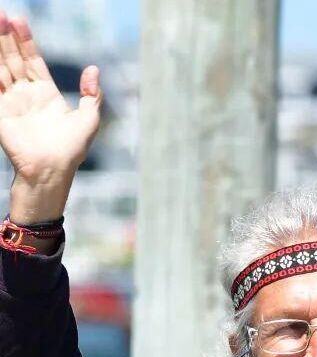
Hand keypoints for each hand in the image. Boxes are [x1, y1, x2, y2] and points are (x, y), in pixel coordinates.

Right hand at [0, 11, 101, 222]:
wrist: (52, 169)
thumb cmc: (72, 149)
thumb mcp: (89, 120)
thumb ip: (91, 94)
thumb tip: (94, 69)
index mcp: (46, 93)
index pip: (33, 60)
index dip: (26, 40)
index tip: (19, 20)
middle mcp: (27, 93)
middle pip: (14, 58)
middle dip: (6, 36)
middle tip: (1, 13)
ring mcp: (11, 101)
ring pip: (1, 66)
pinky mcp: (0, 110)